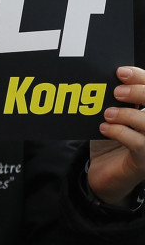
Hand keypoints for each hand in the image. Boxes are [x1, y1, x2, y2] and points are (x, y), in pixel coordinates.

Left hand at [88, 66, 144, 205]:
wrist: (104, 172)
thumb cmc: (112, 139)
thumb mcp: (115, 115)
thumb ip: (118, 100)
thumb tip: (111, 79)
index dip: (142, 77)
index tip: (121, 72)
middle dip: (139, 92)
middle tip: (116, 92)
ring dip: (128, 114)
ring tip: (107, 114)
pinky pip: (140, 144)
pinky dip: (120, 132)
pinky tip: (104, 129)